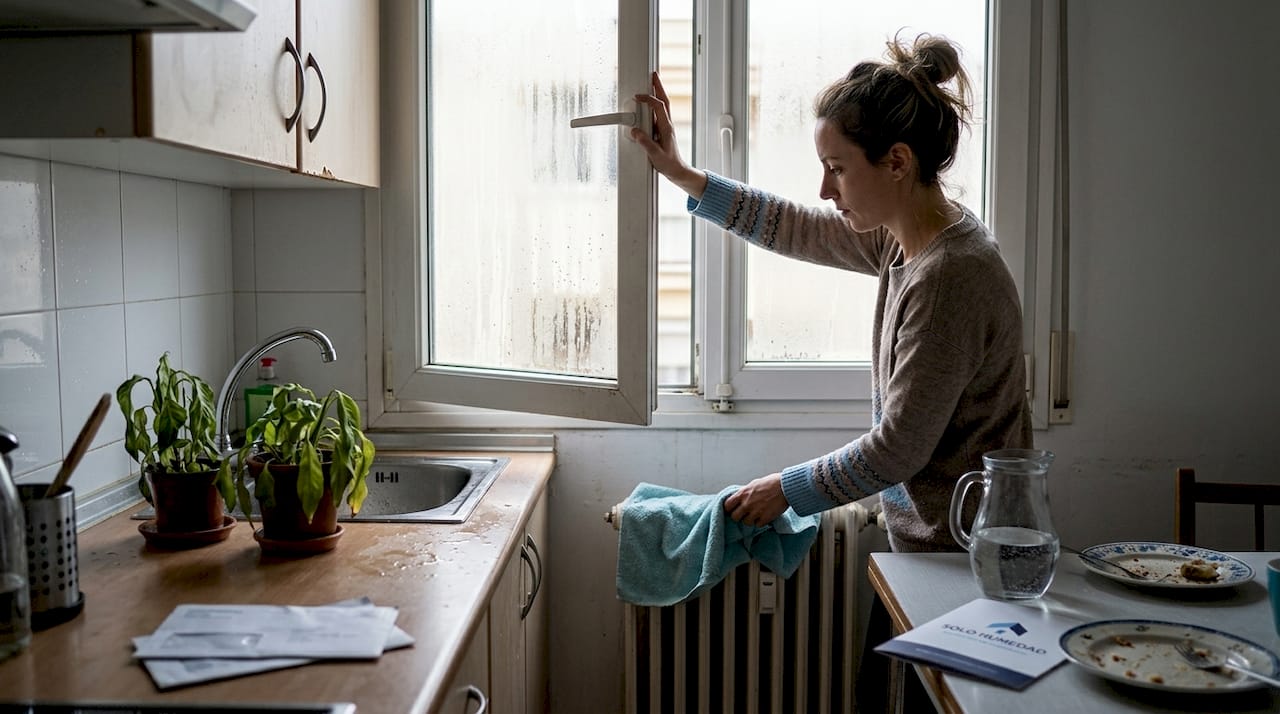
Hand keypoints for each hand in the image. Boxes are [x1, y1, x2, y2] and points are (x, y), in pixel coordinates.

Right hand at [631, 71, 707, 198]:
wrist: (677, 171)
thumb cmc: (669, 164)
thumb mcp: (656, 155)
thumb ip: (645, 143)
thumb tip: (635, 131)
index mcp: (666, 128)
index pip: (658, 106)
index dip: (649, 98)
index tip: (638, 96)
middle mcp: (667, 124)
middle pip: (664, 100)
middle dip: (658, 86)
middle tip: (653, 74)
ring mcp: (665, 127)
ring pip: (662, 105)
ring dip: (657, 92)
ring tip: (651, 83)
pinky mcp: (662, 130)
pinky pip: (658, 113)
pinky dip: (654, 104)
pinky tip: (648, 103)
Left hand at [724, 473, 789, 527]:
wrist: (786, 487)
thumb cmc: (772, 483)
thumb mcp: (754, 484)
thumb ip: (745, 492)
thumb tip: (740, 498)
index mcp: (743, 493)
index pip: (727, 505)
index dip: (729, 509)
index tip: (732, 510)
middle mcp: (747, 503)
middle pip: (734, 517)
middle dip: (739, 516)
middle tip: (744, 514)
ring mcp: (756, 512)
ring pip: (746, 522)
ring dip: (750, 520)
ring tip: (757, 514)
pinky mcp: (765, 518)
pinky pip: (758, 525)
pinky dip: (761, 522)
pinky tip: (764, 516)